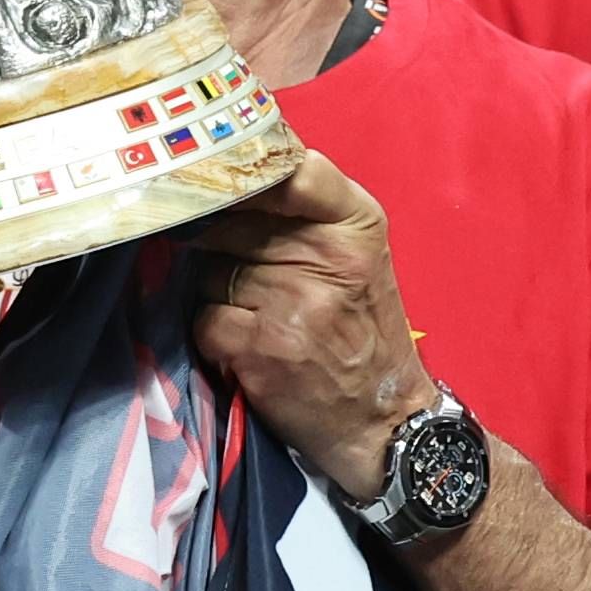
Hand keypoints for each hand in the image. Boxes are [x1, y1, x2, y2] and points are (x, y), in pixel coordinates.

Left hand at [189, 153, 437, 500]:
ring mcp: (293, 302)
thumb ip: (304, 212)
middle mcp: (327, 255)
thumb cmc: (365, 331)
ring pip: (212, 269)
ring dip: (219, 290)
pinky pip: (205, 316)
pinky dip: (215, 332)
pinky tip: (245, 346)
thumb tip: (222, 177)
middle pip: (233, 219)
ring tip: (257, 314)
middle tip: (244, 268)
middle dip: (224, 241)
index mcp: (356, 223)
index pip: (292, 167)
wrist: (385, 423)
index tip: (224, 177)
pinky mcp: (262, 347)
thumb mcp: (357, 256)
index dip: (246, 170)